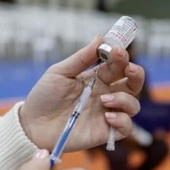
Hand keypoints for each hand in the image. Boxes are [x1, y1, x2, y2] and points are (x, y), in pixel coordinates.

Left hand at [20, 37, 144, 150]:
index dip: (122, 56)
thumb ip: (82, 58)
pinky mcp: (104, 132)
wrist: (32, 125)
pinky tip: (107, 116)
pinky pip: (126, 127)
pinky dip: (122, 120)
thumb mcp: (60, 72)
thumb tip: (101, 37)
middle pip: (133, 84)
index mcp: (97, 78)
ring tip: (104, 100)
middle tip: (130, 69)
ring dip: (125, 99)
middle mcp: (106, 95)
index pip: (118, 65)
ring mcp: (107, 113)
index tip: (117, 50)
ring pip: (133, 105)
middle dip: (137, 74)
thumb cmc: (44, 97)